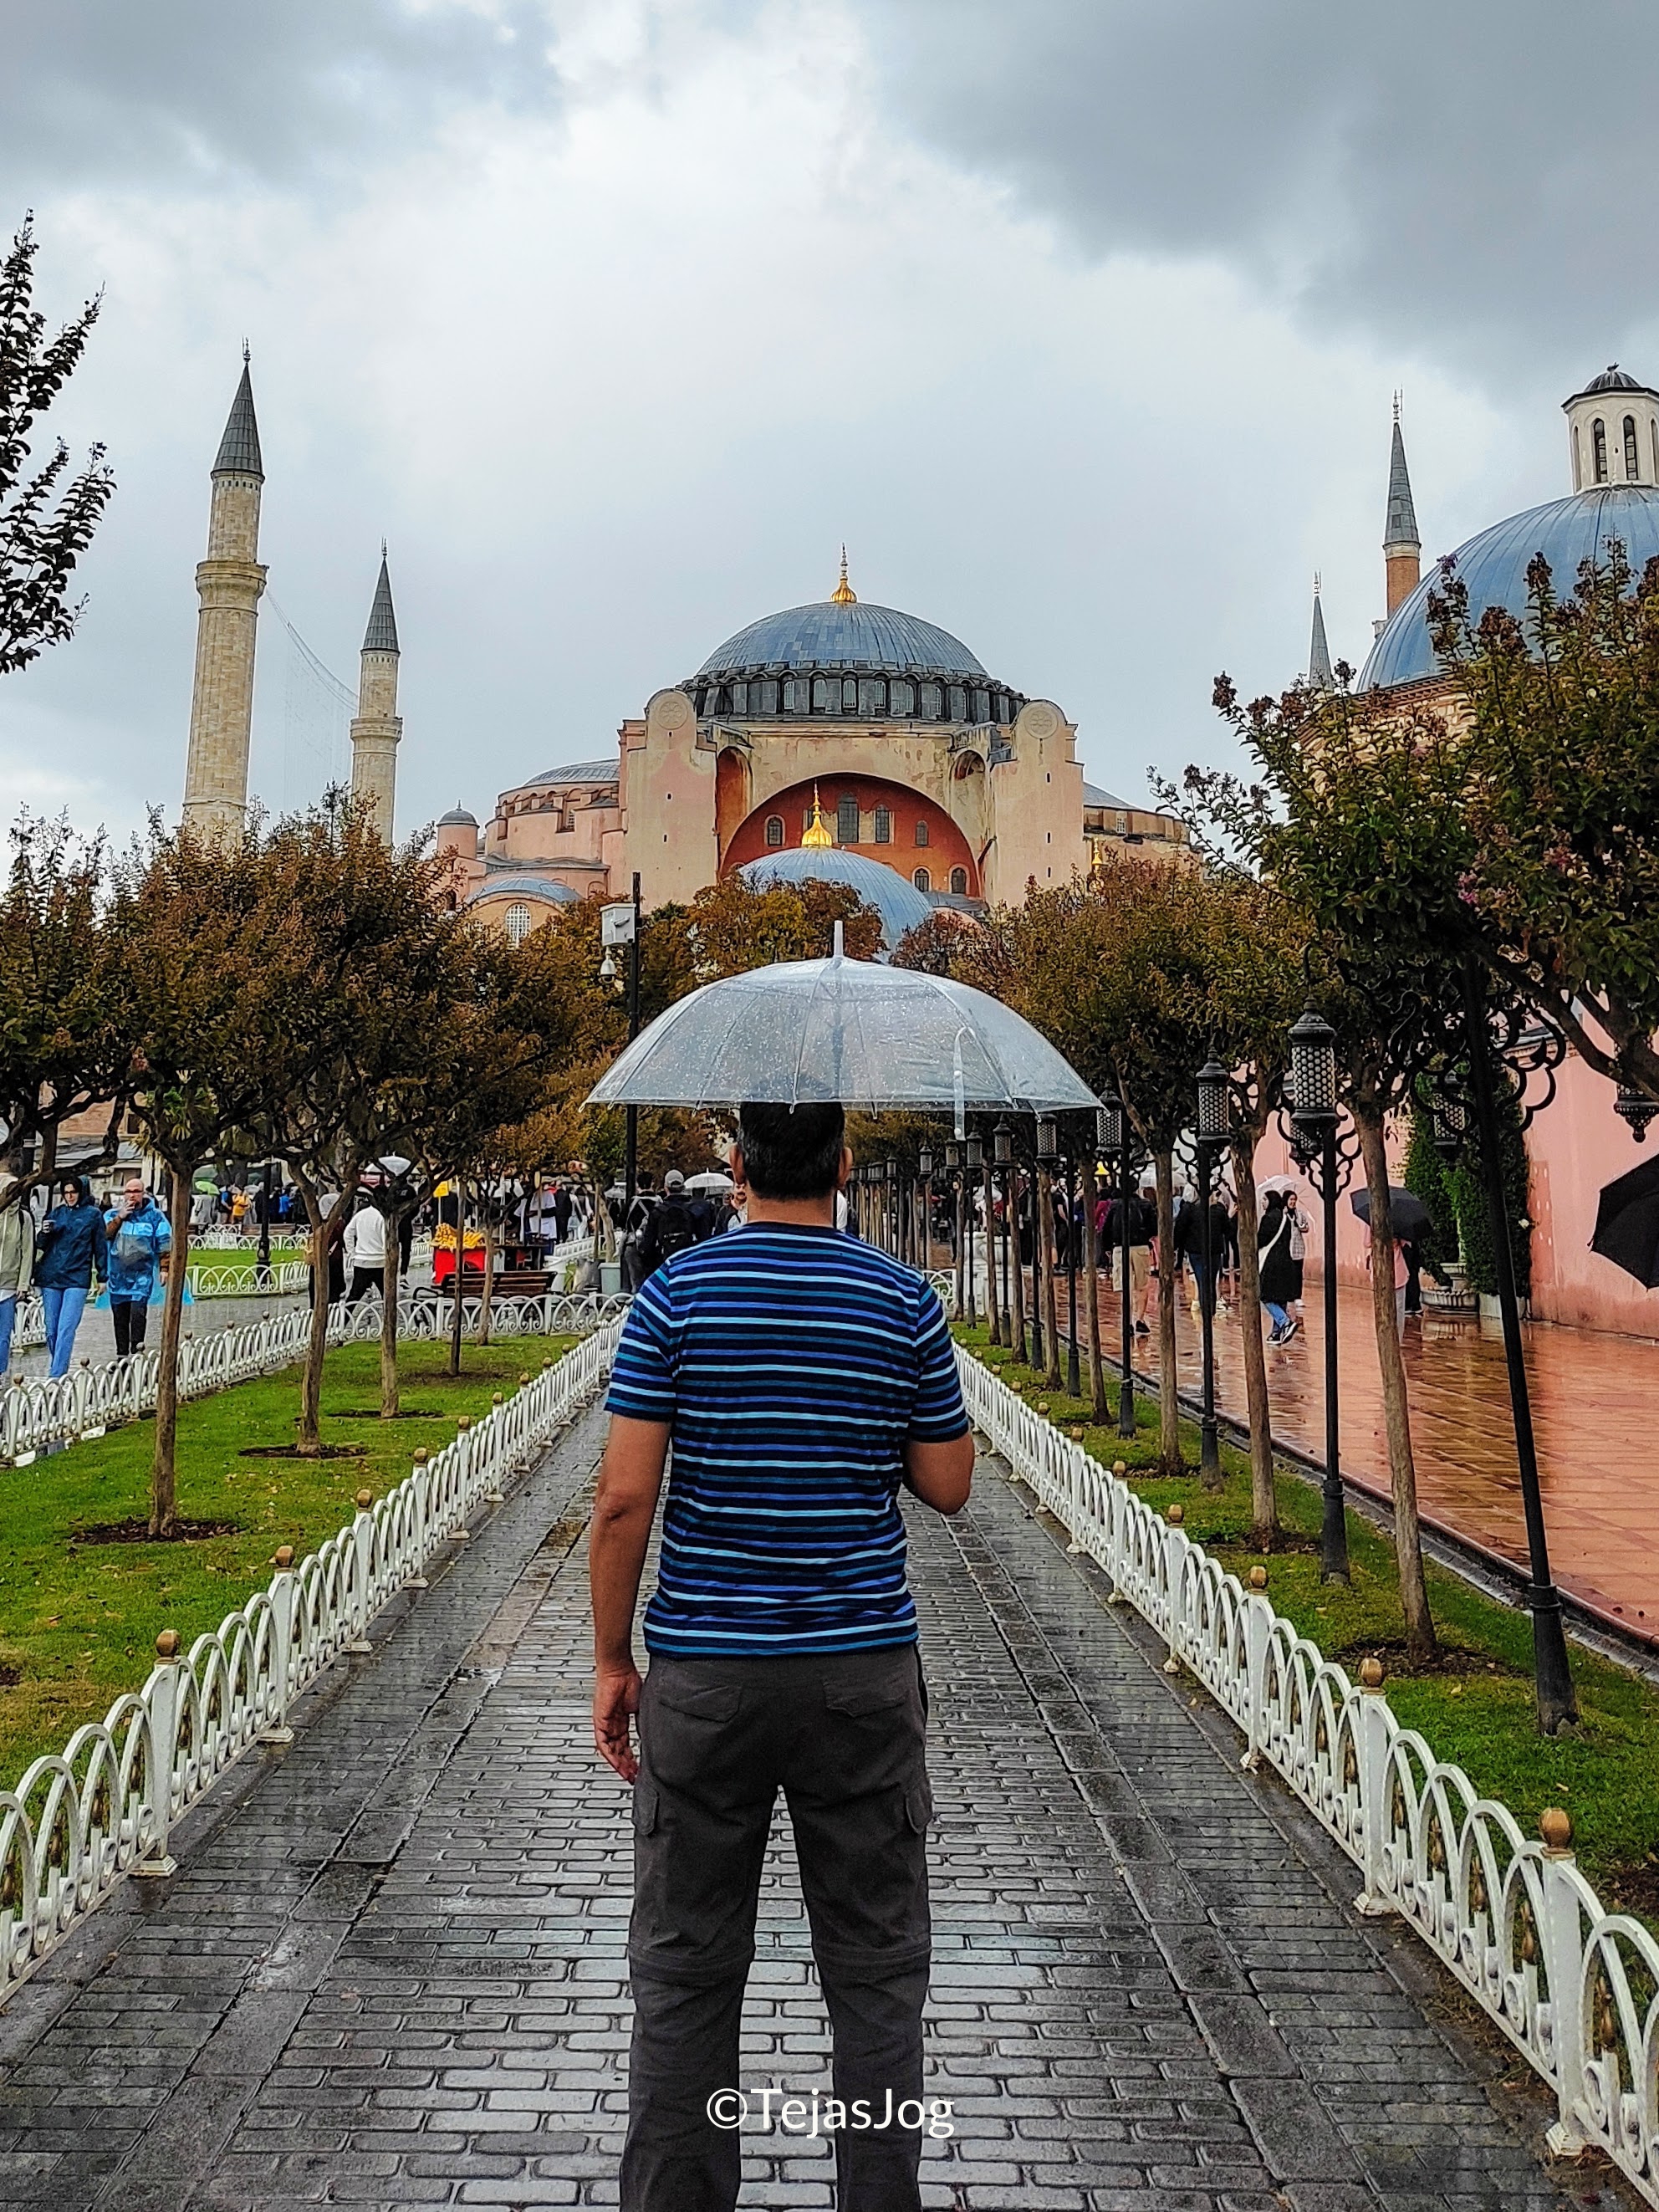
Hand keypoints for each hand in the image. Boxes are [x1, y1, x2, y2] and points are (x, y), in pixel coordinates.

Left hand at [593, 1661, 642, 1780]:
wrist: (619, 1668)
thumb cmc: (630, 1680)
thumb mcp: (641, 1707)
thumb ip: (641, 1722)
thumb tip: (649, 1736)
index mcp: (622, 1720)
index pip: (625, 1744)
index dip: (631, 1758)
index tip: (638, 1769)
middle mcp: (612, 1724)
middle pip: (618, 1750)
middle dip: (626, 1765)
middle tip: (633, 1776)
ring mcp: (605, 1723)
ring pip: (610, 1750)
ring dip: (619, 1764)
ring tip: (628, 1775)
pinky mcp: (599, 1721)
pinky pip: (602, 1743)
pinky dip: (610, 1755)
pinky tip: (617, 1764)